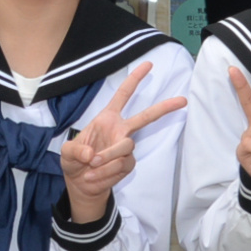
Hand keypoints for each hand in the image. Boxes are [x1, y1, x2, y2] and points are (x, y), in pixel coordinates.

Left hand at [58, 59, 188, 222]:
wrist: (81, 184)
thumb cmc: (75, 162)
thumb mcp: (67, 153)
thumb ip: (76, 150)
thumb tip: (92, 153)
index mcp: (106, 118)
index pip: (123, 95)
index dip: (134, 79)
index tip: (148, 65)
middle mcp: (120, 130)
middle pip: (145, 117)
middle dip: (164, 108)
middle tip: (182, 100)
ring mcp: (126, 147)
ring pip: (125, 148)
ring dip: (107, 158)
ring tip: (90, 166)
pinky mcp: (128, 164)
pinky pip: (122, 165)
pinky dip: (106, 172)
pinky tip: (95, 175)